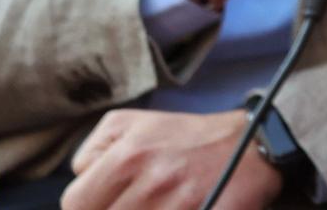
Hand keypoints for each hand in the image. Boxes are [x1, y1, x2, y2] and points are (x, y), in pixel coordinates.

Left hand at [65, 108, 279, 208]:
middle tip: (136, 202)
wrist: (252, 146)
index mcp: (128, 154)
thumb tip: (81, 182)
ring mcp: (179, 202)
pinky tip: (177, 206)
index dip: (87, 207)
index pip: (75, 203)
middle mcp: (152, 179)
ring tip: (159, 202)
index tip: (104, 202)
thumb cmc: (186, 137)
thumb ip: (92, 153)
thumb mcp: (130, 124)